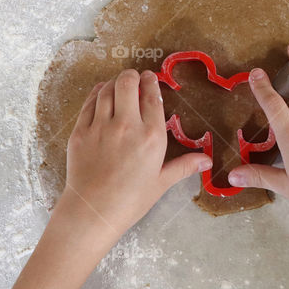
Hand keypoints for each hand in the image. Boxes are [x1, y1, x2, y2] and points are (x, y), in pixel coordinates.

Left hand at [61, 69, 212, 237]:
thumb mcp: (161, 182)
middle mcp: (126, 125)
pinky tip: (101, 93)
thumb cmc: (130, 200)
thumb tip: (207, 161)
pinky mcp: (80, 132)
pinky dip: (96, 94)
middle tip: (134, 78)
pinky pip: (88, 103)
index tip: (151, 78)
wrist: (93, 212)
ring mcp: (100, 126)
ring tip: (119, 85)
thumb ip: (184, 166)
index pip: (152, 97)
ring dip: (114, 83)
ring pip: (107, 90)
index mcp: (151, 136)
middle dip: (132, 76)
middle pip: (127, 83)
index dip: (151, 82)